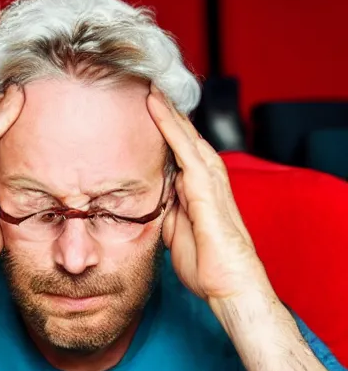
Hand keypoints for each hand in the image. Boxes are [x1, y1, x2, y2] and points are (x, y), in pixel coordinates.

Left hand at [147, 86, 269, 304]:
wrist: (228, 285)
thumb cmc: (206, 265)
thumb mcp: (175, 233)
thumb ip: (167, 212)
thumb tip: (153, 201)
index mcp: (198, 189)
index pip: (178, 151)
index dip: (163, 130)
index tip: (143, 110)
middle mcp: (206, 178)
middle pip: (183, 136)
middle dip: (166, 111)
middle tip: (146, 86)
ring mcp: (208, 180)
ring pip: (184, 134)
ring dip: (167, 109)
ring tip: (148, 85)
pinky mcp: (205, 186)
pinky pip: (184, 147)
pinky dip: (169, 125)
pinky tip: (155, 106)